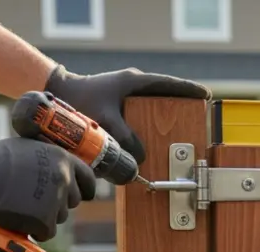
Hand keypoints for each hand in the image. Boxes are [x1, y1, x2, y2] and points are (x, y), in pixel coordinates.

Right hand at [0, 135, 96, 242]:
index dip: (85, 188)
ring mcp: (56, 201)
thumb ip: (48, 160)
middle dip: (58, 203)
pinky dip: (35, 230)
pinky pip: (46, 232)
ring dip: (45, 216)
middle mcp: (64, 179)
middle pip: (73, 201)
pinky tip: (20, 220)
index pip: (88, 178)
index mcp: (63, 159)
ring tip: (22, 207)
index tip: (83, 195)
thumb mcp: (30, 148)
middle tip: (36, 201)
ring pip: (59, 217)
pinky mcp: (44, 220)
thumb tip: (53, 169)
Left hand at [44, 65, 210, 164]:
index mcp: (134, 82)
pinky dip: (139, 136)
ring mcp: (124, 99)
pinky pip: (134, 124)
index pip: (168, 85)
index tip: (206, 96)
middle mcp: (132, 89)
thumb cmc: (79, 102)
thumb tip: (139, 162)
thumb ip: (124, 141)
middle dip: (175, 114)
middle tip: (189, 128)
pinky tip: (141, 151)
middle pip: (162, 101)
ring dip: (156, 130)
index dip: (188, 91)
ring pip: (147, 115)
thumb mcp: (105, 121)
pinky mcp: (114, 111)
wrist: (53, 97)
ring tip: (165, 147)